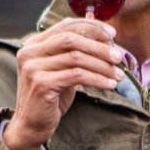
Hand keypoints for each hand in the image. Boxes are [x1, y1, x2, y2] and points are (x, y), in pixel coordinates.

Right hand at [5, 19, 122, 149]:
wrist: (32, 123)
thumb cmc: (52, 95)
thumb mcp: (63, 68)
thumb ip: (76, 51)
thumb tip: (103, 32)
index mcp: (34, 44)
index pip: (66, 25)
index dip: (92, 27)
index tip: (113, 35)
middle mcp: (30, 52)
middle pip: (72, 40)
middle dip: (99, 47)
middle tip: (119, 57)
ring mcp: (33, 67)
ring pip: (77, 58)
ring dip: (103, 66)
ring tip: (118, 75)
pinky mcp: (41, 83)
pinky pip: (77, 75)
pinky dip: (98, 79)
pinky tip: (110, 85)